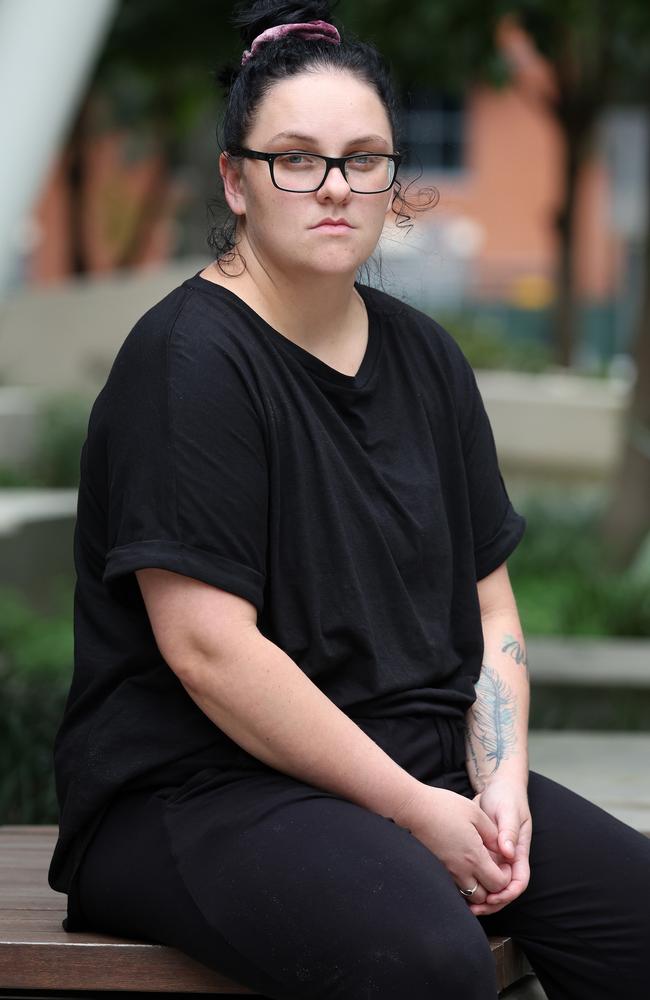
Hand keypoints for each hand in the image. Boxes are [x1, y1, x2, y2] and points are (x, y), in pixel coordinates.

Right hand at [394, 784, 511, 899]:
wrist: (413, 808)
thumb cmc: (445, 807)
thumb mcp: (476, 814)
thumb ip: (493, 834)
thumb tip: (503, 850)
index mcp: (474, 857)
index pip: (498, 884)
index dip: (506, 877)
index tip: (503, 863)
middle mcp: (461, 871)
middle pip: (484, 897)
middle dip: (492, 887)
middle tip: (492, 869)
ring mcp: (446, 872)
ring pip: (468, 895)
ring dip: (477, 887)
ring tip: (477, 868)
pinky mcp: (436, 869)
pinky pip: (453, 887)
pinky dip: (462, 883)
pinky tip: (462, 865)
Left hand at [467, 778, 531, 915]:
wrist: (497, 785)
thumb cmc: (506, 796)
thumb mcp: (508, 810)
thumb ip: (508, 831)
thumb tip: (507, 853)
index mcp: (518, 850)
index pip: (519, 880)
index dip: (508, 892)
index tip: (494, 898)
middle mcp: (509, 857)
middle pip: (506, 889)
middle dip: (494, 903)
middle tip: (476, 909)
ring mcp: (496, 857)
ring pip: (492, 884)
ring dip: (482, 897)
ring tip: (467, 906)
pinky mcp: (484, 852)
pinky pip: (480, 873)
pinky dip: (473, 883)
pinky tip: (460, 889)